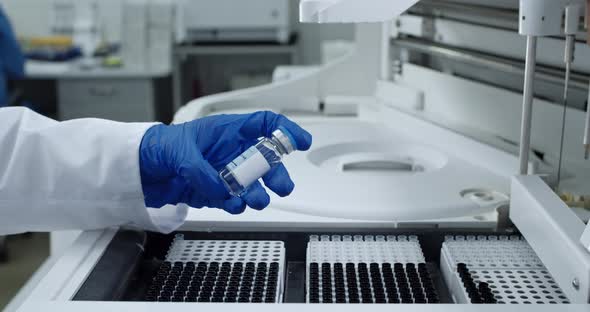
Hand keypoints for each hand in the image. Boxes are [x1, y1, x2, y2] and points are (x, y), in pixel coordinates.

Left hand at [139, 111, 312, 213]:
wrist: (143, 170)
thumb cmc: (161, 146)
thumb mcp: (180, 151)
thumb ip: (201, 169)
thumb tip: (220, 188)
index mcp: (228, 131)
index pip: (264, 124)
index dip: (285, 130)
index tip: (300, 141)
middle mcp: (232, 151)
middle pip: (266, 160)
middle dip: (276, 174)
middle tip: (280, 186)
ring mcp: (227, 173)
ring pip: (255, 184)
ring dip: (258, 194)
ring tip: (254, 200)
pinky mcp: (218, 192)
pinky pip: (236, 200)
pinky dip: (236, 205)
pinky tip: (231, 204)